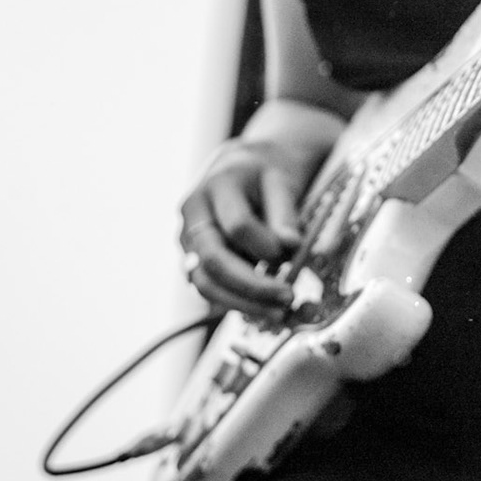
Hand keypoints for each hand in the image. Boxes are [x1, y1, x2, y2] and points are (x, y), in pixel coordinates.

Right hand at [179, 124, 327, 319]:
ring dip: (242, 304)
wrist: (242, 168)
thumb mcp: (282, 181)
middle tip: (288, 298)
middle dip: (252, 286)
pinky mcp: (193, 261)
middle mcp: (193, 216)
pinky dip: (235, 303)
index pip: (237, 225)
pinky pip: (208, 289)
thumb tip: (290, 246)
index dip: (266, 245)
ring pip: (205, 283)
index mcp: (216, 186)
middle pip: (213, 261)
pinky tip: (264, 309)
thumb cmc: (265, 172)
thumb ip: (284, 212)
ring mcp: (188, 241)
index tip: (293, 252)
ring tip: (279, 313)